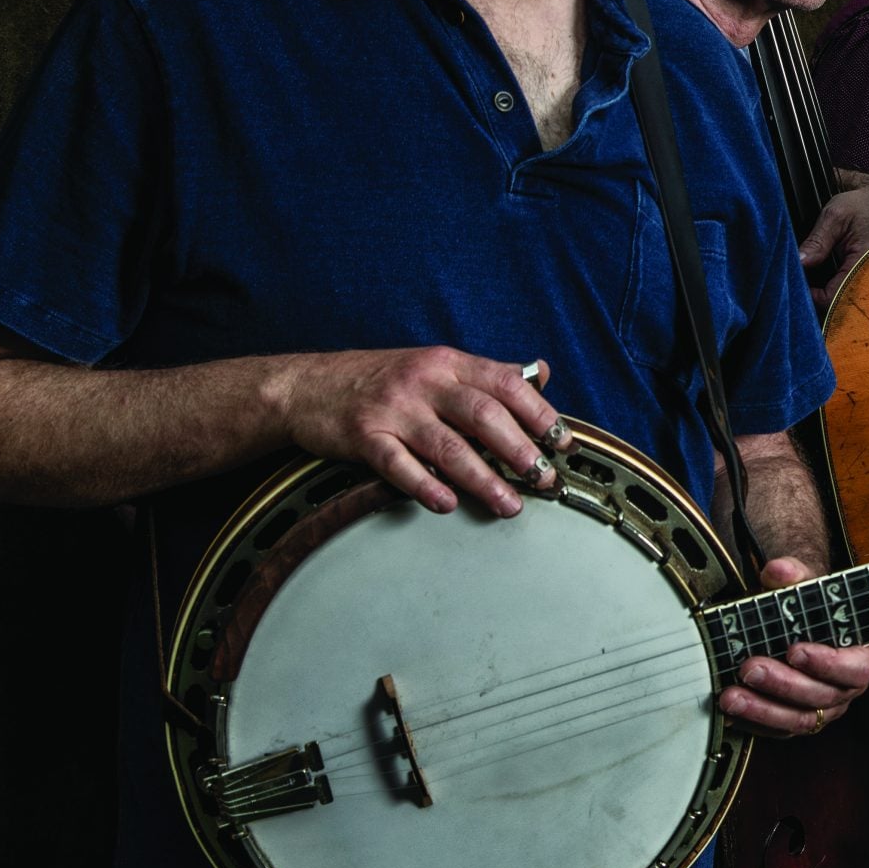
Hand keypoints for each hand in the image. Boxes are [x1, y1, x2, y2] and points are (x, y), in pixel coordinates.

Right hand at [270, 347, 568, 516]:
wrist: (306, 386)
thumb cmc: (381, 379)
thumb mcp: (435, 365)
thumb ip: (486, 374)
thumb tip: (540, 374)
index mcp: (448, 362)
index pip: (505, 383)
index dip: (539, 413)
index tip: (562, 441)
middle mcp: (424, 382)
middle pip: (483, 416)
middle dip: (520, 450)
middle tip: (544, 479)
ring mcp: (393, 409)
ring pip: (447, 446)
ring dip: (483, 479)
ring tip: (509, 505)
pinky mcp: (363, 436)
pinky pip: (398, 465)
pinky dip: (425, 486)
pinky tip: (447, 504)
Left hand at [719, 555, 868, 736]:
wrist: (794, 621)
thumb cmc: (808, 605)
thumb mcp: (804, 585)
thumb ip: (795, 575)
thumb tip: (778, 570)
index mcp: (860, 656)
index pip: (855, 669)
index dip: (827, 664)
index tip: (794, 650)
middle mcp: (844, 688)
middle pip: (821, 697)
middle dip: (783, 685)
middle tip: (750, 667)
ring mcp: (820, 709)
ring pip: (798, 720)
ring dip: (762, 709)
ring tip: (731, 696)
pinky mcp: (794, 720)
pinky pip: (776, 729)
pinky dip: (752, 722)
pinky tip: (730, 711)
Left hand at [799, 170, 868, 306]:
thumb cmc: (865, 205)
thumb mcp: (836, 216)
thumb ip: (817, 241)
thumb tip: (799, 263)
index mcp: (865, 264)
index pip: (834, 297)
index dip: (811, 296)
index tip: (796, 282)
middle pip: (838, 303)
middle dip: (815, 297)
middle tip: (799, 284)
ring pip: (842, 299)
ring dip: (823, 293)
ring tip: (807, 281)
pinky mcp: (867, 278)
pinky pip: (848, 291)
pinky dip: (832, 287)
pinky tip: (819, 279)